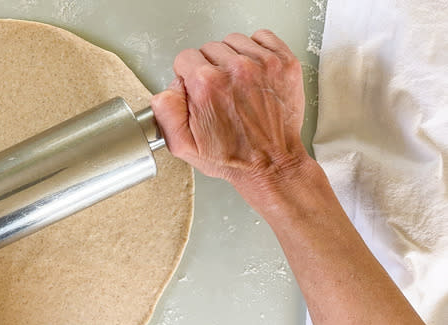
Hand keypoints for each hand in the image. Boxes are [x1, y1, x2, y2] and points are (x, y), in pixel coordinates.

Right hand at [152, 30, 312, 212]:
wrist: (271, 163)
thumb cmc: (232, 156)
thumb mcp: (183, 145)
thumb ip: (165, 113)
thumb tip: (165, 91)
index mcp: (206, 85)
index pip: (185, 57)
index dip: (188, 76)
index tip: (198, 91)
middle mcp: (234, 69)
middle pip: (209, 48)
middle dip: (209, 68)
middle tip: (218, 92)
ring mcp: (262, 64)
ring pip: (234, 41)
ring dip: (231, 57)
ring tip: (236, 83)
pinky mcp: (283, 62)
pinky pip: (263, 36)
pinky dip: (257, 49)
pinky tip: (253, 71)